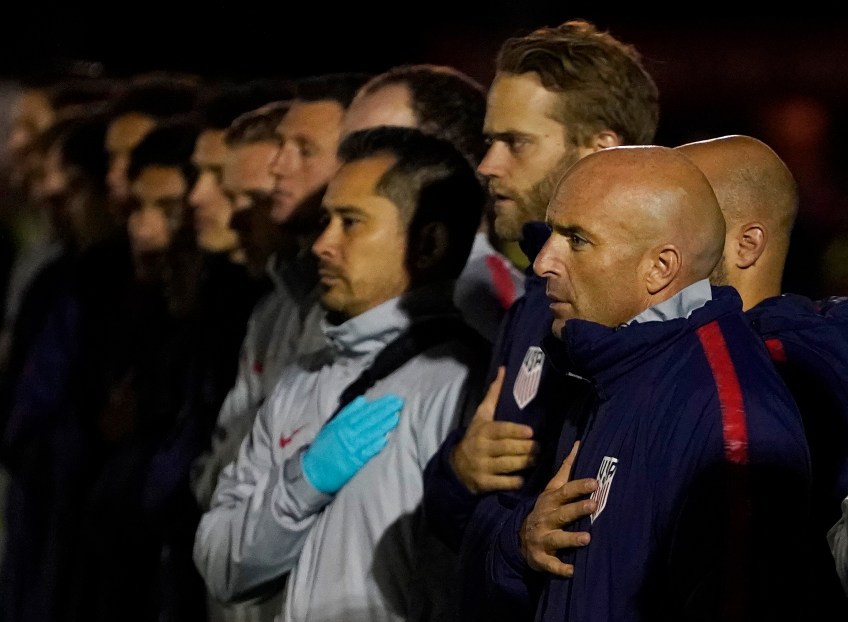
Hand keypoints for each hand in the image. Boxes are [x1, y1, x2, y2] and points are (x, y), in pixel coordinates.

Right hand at [302, 394, 402, 493]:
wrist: (312, 471)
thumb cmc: (324, 448)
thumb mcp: (332, 426)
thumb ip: (347, 413)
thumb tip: (362, 400)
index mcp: (342, 424)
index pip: (364, 411)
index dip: (378, 405)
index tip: (391, 398)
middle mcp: (346, 434)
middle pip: (368, 420)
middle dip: (384, 411)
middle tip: (398, 402)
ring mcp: (350, 448)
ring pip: (369, 433)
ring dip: (383, 425)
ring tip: (395, 416)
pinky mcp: (353, 462)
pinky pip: (366, 452)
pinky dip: (375, 445)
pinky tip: (385, 438)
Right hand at [450, 366, 538, 493]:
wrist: (457, 466)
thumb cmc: (475, 436)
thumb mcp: (481, 415)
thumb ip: (493, 394)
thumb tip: (503, 369)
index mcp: (483, 431)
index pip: (501, 430)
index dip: (516, 431)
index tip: (531, 432)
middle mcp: (482, 448)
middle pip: (508, 448)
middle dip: (527, 448)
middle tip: (540, 447)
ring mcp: (483, 467)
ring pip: (508, 465)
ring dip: (525, 463)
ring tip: (537, 459)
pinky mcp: (485, 483)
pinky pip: (504, 483)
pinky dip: (516, 481)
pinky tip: (524, 477)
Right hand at [520, 441, 597, 576]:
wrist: (520, 538)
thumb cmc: (544, 510)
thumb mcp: (551, 489)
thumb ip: (566, 469)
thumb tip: (579, 443)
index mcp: (549, 501)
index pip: (564, 491)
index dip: (579, 487)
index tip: (595, 483)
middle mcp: (545, 518)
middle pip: (563, 513)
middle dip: (577, 509)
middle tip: (593, 505)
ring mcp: (542, 538)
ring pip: (557, 538)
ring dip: (571, 538)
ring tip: (587, 538)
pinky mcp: (540, 558)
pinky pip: (550, 564)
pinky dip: (560, 568)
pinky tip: (572, 571)